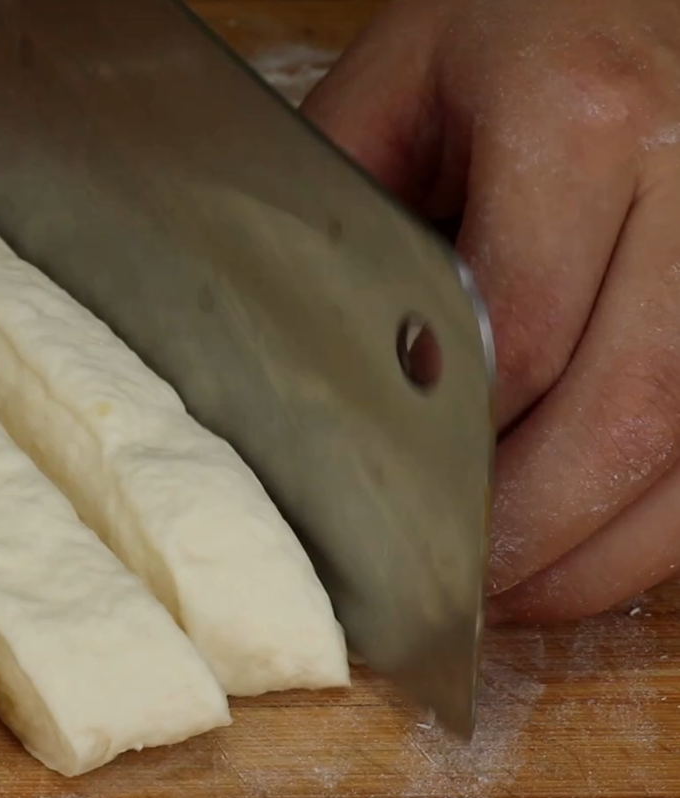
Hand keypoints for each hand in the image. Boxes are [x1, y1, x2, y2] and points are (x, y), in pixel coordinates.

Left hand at [302, 0, 679, 622]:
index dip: (456, 446)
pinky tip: (595, 546)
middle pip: (628, 411)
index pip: (520, 331)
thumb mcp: (401, 77)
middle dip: (531, 531)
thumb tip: (301, 353)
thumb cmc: (513, 22)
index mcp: (578, 118)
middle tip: (451, 593)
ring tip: (515, 594)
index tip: (393, 509)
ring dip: (606, 552)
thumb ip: (349, 201)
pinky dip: (665, 522)